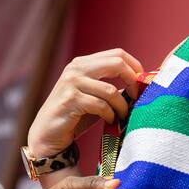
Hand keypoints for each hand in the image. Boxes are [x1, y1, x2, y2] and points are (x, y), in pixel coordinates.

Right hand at [28, 49, 142, 157]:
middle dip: (132, 81)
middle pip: (116, 63)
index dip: (135, 66)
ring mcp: (71, 83)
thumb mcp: (95, 97)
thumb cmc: (76, 116)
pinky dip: (110, 115)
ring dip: (121, 106)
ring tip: (121, 115)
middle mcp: (76, 69)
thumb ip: (113, 88)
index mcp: (83, 63)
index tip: (141, 83)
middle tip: (137, 97)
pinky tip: (110, 120)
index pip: (117, 54)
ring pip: (110, 89)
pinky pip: (100, 105)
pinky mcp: (70, 100)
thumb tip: (141, 85)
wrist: (48, 134)